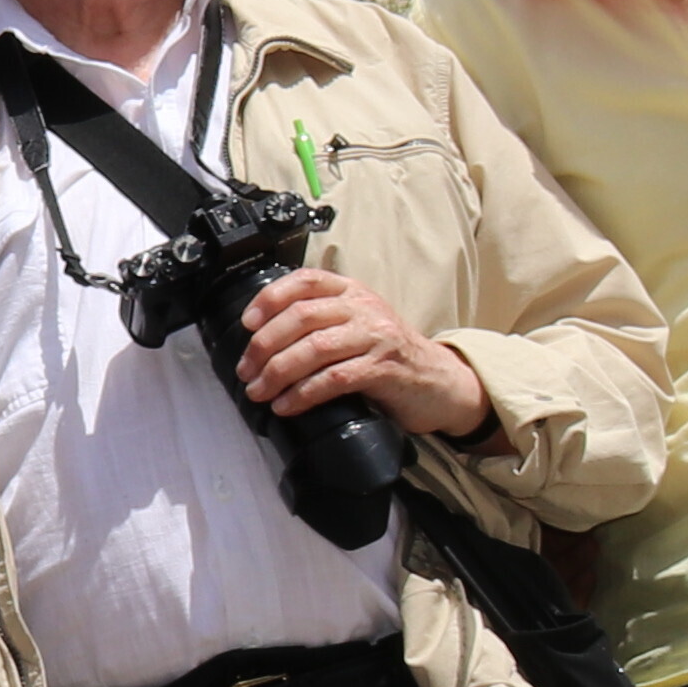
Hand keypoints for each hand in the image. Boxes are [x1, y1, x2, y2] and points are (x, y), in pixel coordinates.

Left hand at [229, 267, 489, 436]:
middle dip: (265, 345)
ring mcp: (376, 337)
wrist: (440, 382)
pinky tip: (287, 405)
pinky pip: (334, 379)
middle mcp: (364, 308)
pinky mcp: (384, 369)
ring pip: (314, 348)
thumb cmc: (391, 355)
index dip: (270, 298)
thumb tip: (264, 338)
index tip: (247, 323)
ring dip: (278, 373)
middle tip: (246, 370)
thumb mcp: (359, 324)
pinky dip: (304, 394)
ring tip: (259, 391)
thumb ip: (323, 320)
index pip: (305, 280)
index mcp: (352, 291)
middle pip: (302, 316)